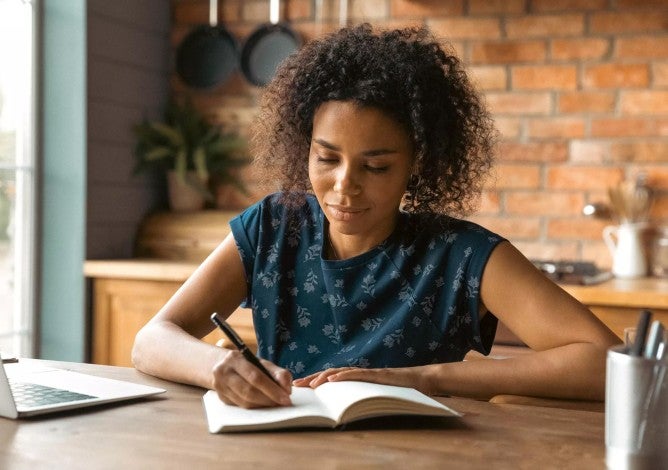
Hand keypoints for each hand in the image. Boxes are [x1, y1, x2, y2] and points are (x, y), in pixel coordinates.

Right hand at [212, 350, 292, 408]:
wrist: (223, 366)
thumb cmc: (247, 364)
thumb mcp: (261, 363)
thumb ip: (278, 373)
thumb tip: (287, 389)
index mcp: (234, 359)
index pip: (255, 377)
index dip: (272, 389)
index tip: (286, 397)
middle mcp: (224, 372)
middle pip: (249, 391)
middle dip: (269, 399)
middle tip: (283, 403)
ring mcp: (220, 387)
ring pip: (245, 402)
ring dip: (263, 405)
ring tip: (275, 403)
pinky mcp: (222, 398)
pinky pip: (241, 407)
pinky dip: (256, 407)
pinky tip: (264, 405)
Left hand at [293, 366, 431, 393]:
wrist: (421, 381)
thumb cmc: (399, 391)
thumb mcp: (375, 397)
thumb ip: (359, 399)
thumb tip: (343, 413)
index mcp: (356, 379)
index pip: (331, 379)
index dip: (314, 382)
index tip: (299, 387)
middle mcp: (359, 374)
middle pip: (330, 375)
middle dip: (312, 380)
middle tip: (296, 386)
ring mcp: (367, 373)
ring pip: (341, 372)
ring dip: (324, 377)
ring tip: (311, 384)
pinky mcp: (377, 374)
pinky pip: (358, 374)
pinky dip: (344, 375)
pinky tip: (333, 379)